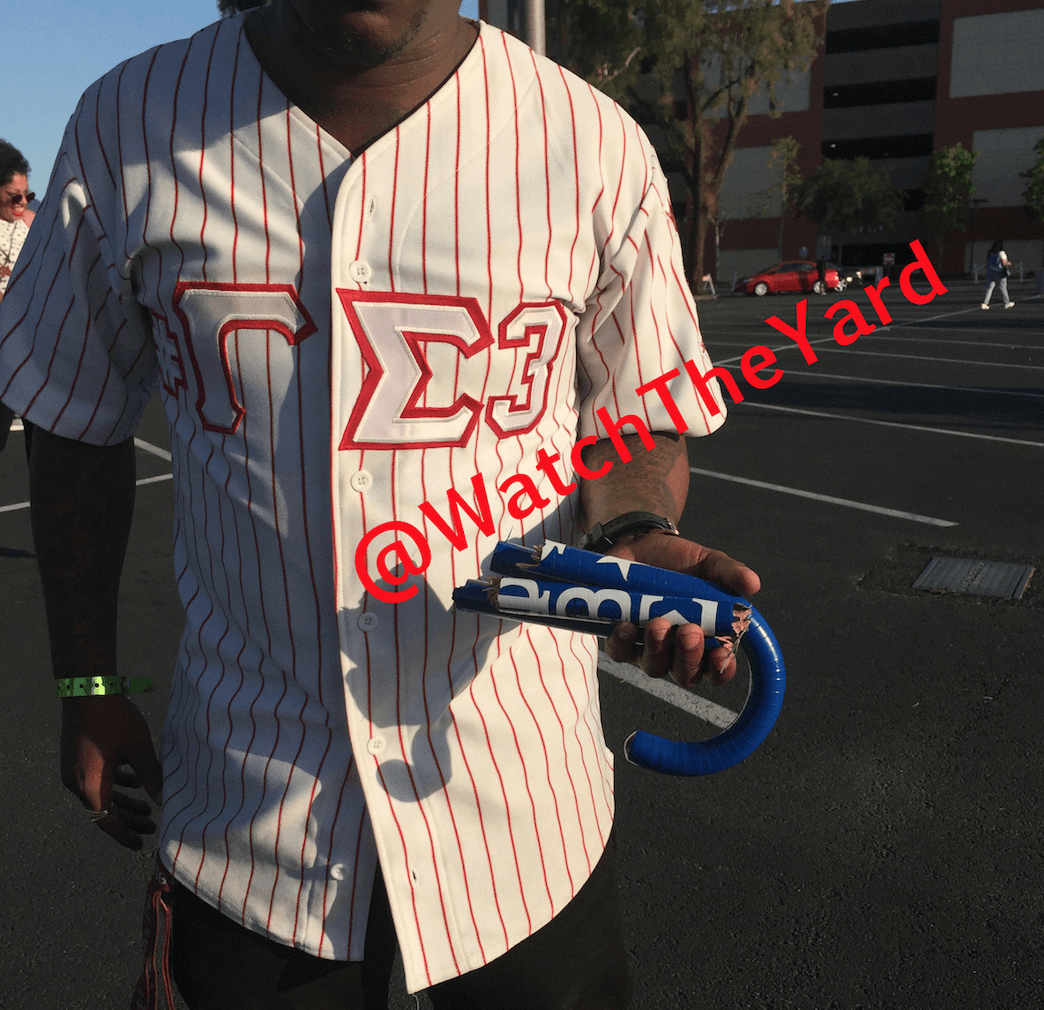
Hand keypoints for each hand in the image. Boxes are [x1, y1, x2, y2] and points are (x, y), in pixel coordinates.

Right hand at [60, 694, 163, 849]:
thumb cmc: (114, 717)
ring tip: (147, 807)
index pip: (107, 821)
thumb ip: (152, 775)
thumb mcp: (138, 747)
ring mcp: (74, 770)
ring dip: (123, 802)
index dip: (125, 834)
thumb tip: (165, 800)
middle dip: (128, 819)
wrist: (87, 689)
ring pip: (100, 794)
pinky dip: (115, 784)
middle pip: (103, 810)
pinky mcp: (77, 758)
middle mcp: (77, 782)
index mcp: (90, 784)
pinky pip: (96, 780)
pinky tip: (134, 781)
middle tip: (151, 825)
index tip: (141, 843)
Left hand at [604, 532, 760, 688]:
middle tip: (689, 631)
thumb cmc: (679, 561)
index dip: (722, 669)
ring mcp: (647, 649)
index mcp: (706, 639)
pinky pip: (621, 652)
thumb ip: (730, 573)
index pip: (717, 669)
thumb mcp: (707, 563)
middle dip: (689, 656)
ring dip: (658, 649)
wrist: (638, 543)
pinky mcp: (620, 639)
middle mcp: (676, 651)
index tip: (723, 653)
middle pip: (686, 674)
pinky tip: (627, 625)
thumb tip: (753, 584)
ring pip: (654, 667)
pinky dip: (624, 642)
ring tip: (658, 623)